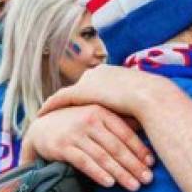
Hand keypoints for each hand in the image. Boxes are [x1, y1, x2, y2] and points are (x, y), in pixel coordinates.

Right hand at [23, 103, 153, 191]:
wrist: (41, 127)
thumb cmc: (76, 123)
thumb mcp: (95, 116)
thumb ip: (117, 122)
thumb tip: (146, 128)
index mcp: (101, 111)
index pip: (125, 132)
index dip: (140, 149)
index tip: (152, 163)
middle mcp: (89, 120)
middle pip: (116, 146)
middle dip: (134, 165)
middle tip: (148, 179)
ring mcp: (75, 133)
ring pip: (102, 156)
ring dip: (120, 173)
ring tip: (134, 186)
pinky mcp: (62, 147)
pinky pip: (84, 162)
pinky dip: (98, 173)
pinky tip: (110, 183)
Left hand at [39, 64, 158, 116]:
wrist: (149, 97)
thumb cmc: (149, 102)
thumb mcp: (138, 101)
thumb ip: (128, 106)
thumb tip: (132, 118)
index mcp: (110, 72)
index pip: (92, 83)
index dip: (86, 94)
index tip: (80, 103)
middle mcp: (96, 73)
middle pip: (78, 88)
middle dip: (69, 98)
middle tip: (60, 109)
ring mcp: (88, 81)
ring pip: (67, 94)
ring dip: (58, 105)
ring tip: (47, 114)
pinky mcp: (80, 92)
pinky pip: (59, 100)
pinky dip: (50, 107)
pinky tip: (41, 115)